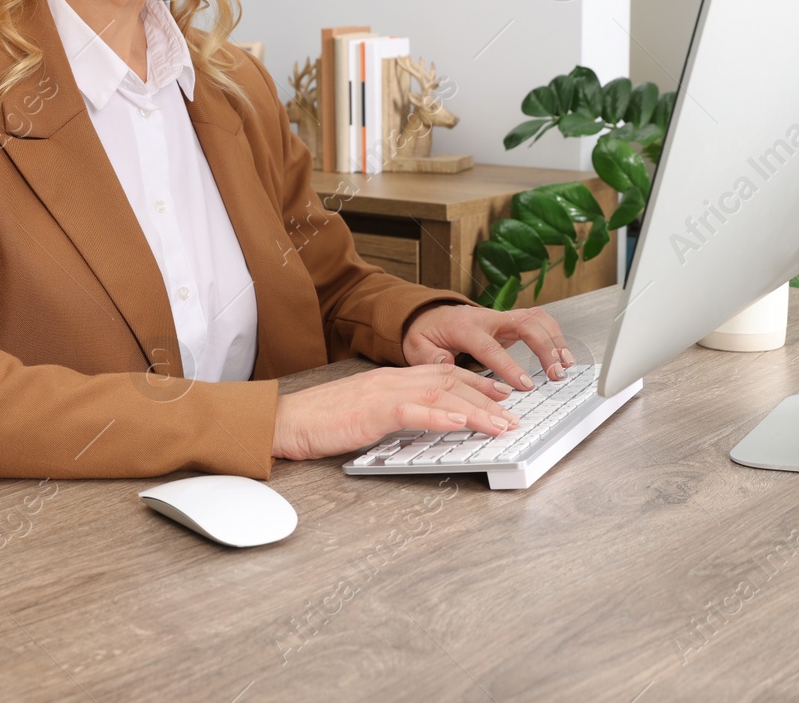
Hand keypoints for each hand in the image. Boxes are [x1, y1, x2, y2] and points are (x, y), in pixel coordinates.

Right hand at [271, 364, 521, 460]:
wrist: (285, 421)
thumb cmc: (320, 421)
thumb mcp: (365, 414)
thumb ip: (394, 413)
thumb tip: (421, 424)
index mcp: (391, 379)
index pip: (443, 375)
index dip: (477, 385)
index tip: (500, 396)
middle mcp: (392, 379)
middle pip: (451, 381)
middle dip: (487, 397)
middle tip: (513, 413)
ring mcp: (382, 392)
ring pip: (440, 392)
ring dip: (476, 408)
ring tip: (501, 423)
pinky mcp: (371, 410)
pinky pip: (412, 409)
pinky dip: (440, 414)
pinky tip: (461, 420)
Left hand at [401, 304, 573, 389]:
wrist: (432, 315)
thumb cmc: (427, 333)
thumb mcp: (416, 346)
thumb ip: (429, 357)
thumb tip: (444, 363)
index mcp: (466, 326)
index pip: (490, 346)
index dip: (509, 365)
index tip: (524, 384)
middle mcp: (488, 318)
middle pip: (524, 324)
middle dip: (544, 348)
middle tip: (556, 373)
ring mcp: (503, 317)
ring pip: (537, 318)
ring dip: (555, 340)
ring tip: (566, 365)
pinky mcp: (512, 321)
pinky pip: (539, 321)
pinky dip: (555, 335)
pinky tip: (562, 355)